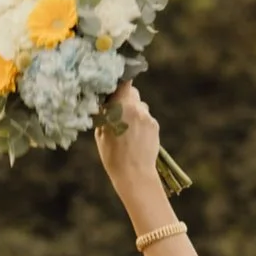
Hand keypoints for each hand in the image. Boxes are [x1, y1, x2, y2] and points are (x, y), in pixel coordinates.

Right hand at [94, 84, 165, 204]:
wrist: (135, 174)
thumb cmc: (113, 156)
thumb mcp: (100, 134)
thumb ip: (105, 114)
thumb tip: (106, 104)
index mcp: (119, 107)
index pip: (124, 82)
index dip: (120, 81)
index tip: (115, 86)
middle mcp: (135, 107)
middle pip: (132, 92)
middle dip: (125, 100)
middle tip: (118, 113)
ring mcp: (147, 116)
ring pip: (140, 106)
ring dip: (134, 113)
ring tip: (127, 131)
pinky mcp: (155, 124)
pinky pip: (146, 118)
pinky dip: (141, 124)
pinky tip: (136, 138)